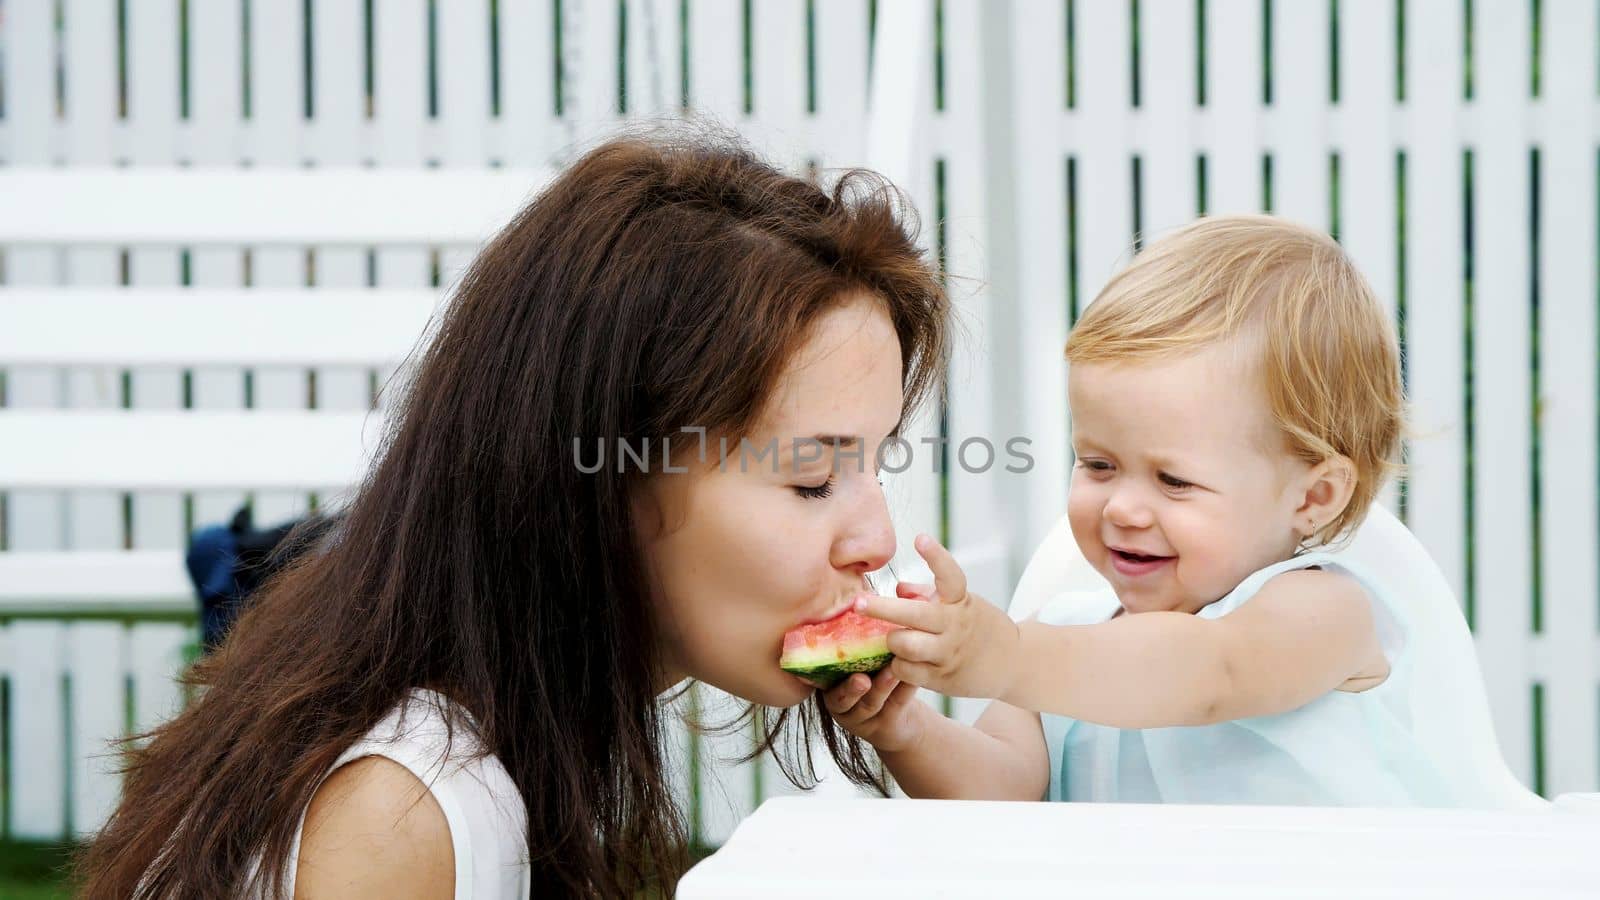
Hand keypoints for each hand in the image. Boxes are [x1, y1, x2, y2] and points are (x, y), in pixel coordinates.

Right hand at [820, 581, 932, 752]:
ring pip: (869, 704)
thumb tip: (871, 590)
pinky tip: (913, 679)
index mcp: (828, 682)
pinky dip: (903, 692)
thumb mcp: (863, 655)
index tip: (831, 653)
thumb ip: (861, 631)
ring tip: (892, 673)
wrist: (896, 714)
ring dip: (881, 688)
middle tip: (861, 678)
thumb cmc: (876, 673)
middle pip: (840, 698)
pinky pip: (894, 707)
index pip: (820, 675)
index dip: (820, 666)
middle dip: (850, 688)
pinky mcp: (884, 728)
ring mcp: (860, 718)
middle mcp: (838, 703)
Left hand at [855, 534, 1022, 699]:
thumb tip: (899, 588)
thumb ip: (928, 593)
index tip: (920, 539)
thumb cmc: (976, 626)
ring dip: (892, 640)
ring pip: (905, 645)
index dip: (936, 557)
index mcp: (960, 601)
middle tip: (859, 603)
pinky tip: (900, 660)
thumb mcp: (960, 604)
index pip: (950, 576)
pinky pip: (905, 670)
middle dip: (882, 608)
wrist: (1013, 663)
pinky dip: (897, 664)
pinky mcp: (942, 678)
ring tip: (891, 638)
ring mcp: (949, 652)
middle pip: (913, 614)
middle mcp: (955, 625)